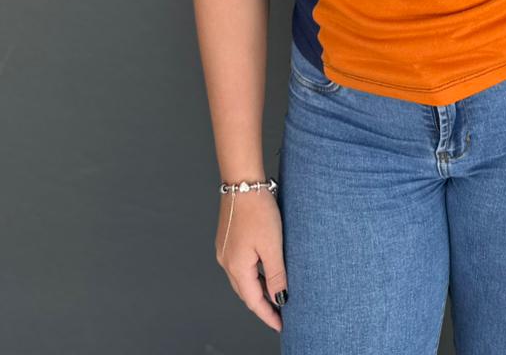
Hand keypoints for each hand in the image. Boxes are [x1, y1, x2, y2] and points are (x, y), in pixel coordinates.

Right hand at [215, 191, 287, 332]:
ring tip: (276, 293)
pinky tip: (264, 270)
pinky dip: (253, 274)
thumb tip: (280, 297)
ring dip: (258, 288)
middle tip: (280, 312)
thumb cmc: (257, 210)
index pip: (253, 300)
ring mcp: (225, 251)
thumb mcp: (272, 245)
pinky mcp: (228, 240)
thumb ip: (276, 273)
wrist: (242, 182)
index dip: (267, 314)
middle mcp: (226, 262)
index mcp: (236, 267)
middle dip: (262, 304)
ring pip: (243, 279)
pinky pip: (240, 266)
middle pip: (246, 292)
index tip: (280, 324)